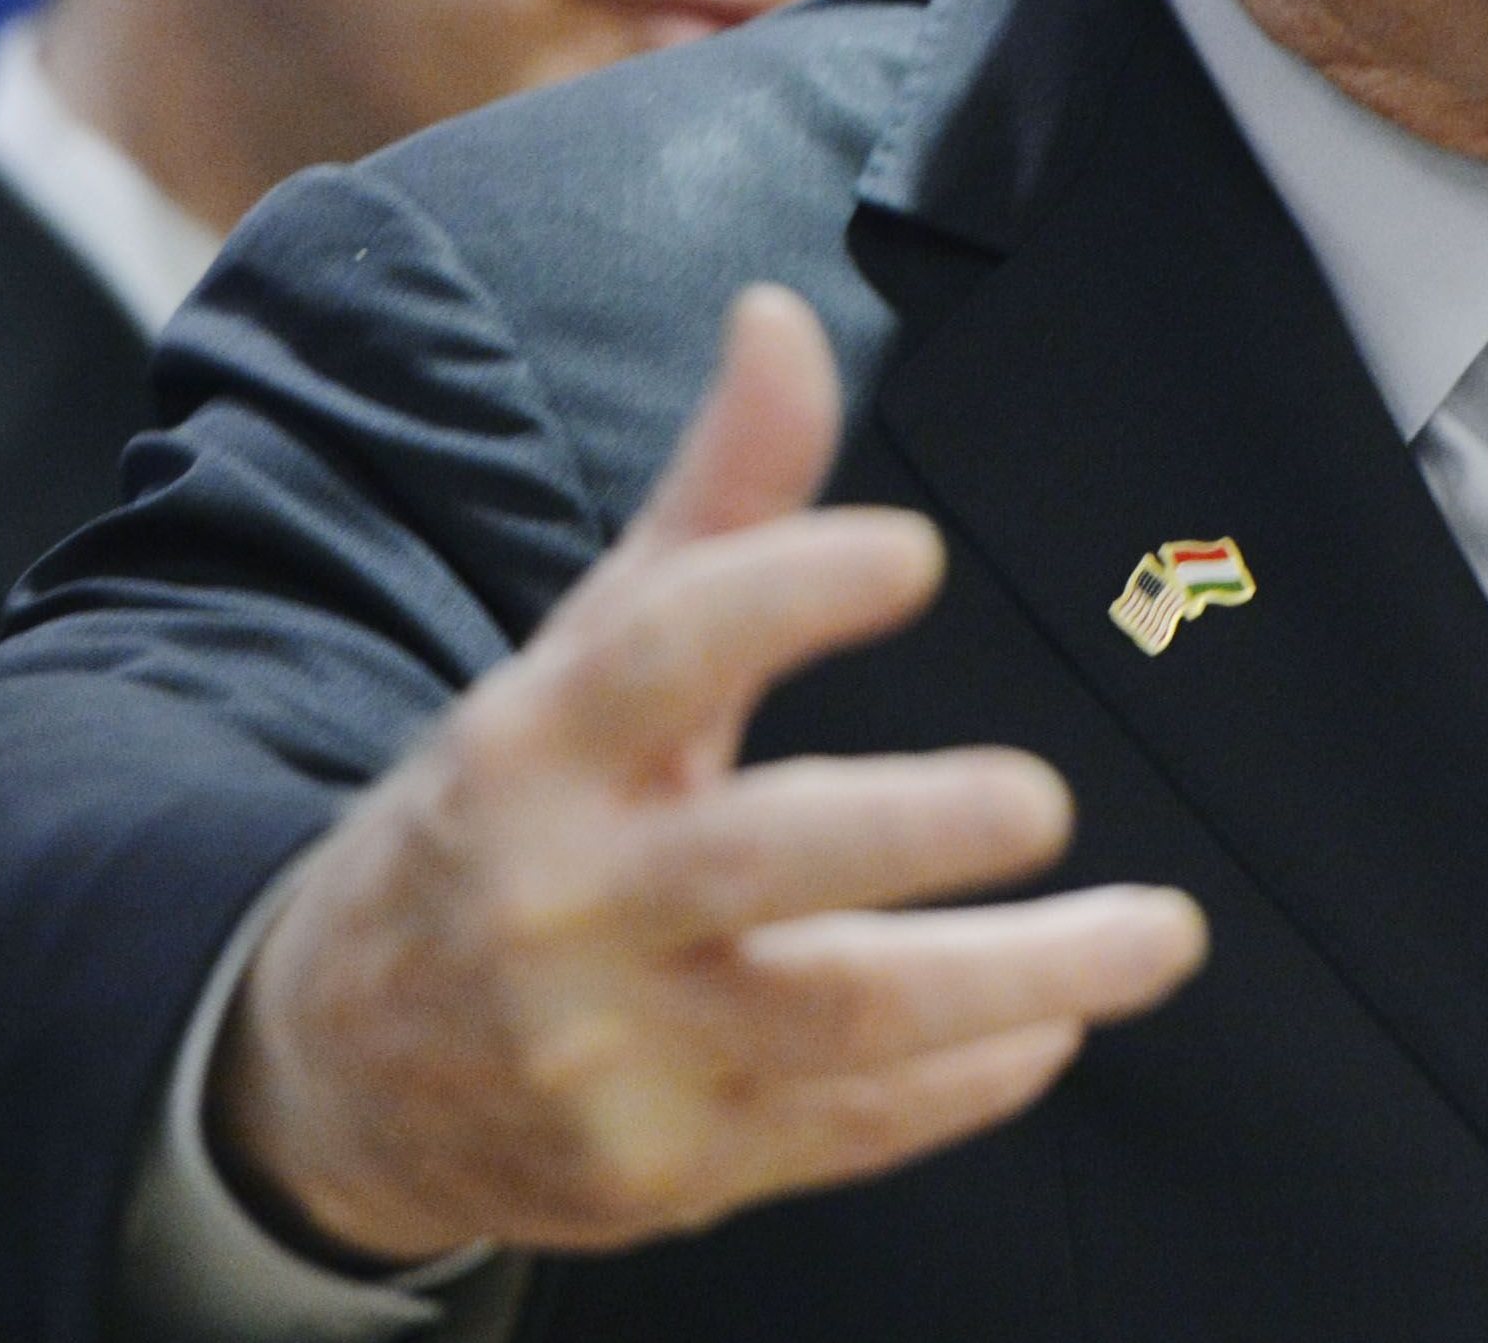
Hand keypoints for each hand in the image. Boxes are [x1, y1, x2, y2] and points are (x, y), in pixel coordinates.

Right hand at [210, 285, 1209, 1262]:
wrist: (330, 1069)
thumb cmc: (510, 816)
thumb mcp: (582, 656)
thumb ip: (716, 502)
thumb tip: (783, 316)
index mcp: (536, 745)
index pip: (657, 651)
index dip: (784, 594)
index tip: (914, 553)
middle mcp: (562, 899)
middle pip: (750, 861)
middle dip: (909, 834)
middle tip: (1044, 799)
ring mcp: (609, 1049)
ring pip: (828, 1019)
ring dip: (1008, 980)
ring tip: (1157, 935)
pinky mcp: (658, 1172)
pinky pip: (834, 1129)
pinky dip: (954, 1085)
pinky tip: (1054, 1027)